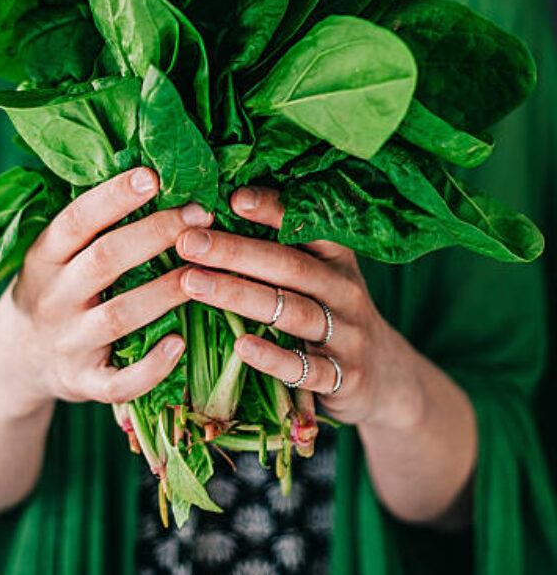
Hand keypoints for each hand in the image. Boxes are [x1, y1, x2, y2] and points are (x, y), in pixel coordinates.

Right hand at [1, 167, 212, 412]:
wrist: (17, 360)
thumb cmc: (56, 289)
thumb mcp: (56, 255)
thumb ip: (92, 225)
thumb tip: (153, 173)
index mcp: (43, 258)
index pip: (76, 220)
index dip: (114, 196)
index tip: (153, 175)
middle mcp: (53, 298)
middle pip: (104, 260)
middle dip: (155, 234)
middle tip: (200, 214)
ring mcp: (68, 344)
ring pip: (118, 316)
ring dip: (164, 292)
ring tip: (204, 272)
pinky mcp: (84, 384)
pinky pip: (118, 382)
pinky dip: (151, 367)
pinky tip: (179, 343)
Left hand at [176, 185, 423, 428]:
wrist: (386, 378)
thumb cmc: (332, 313)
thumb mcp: (320, 277)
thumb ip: (281, 250)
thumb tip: (219, 211)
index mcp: (337, 258)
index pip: (307, 226)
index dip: (272, 209)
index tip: (233, 197)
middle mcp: (345, 289)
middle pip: (290, 265)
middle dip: (236, 251)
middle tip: (188, 242)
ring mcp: (347, 334)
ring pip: (293, 311)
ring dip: (240, 296)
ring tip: (192, 283)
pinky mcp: (344, 377)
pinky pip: (306, 368)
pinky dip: (274, 357)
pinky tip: (241, 345)